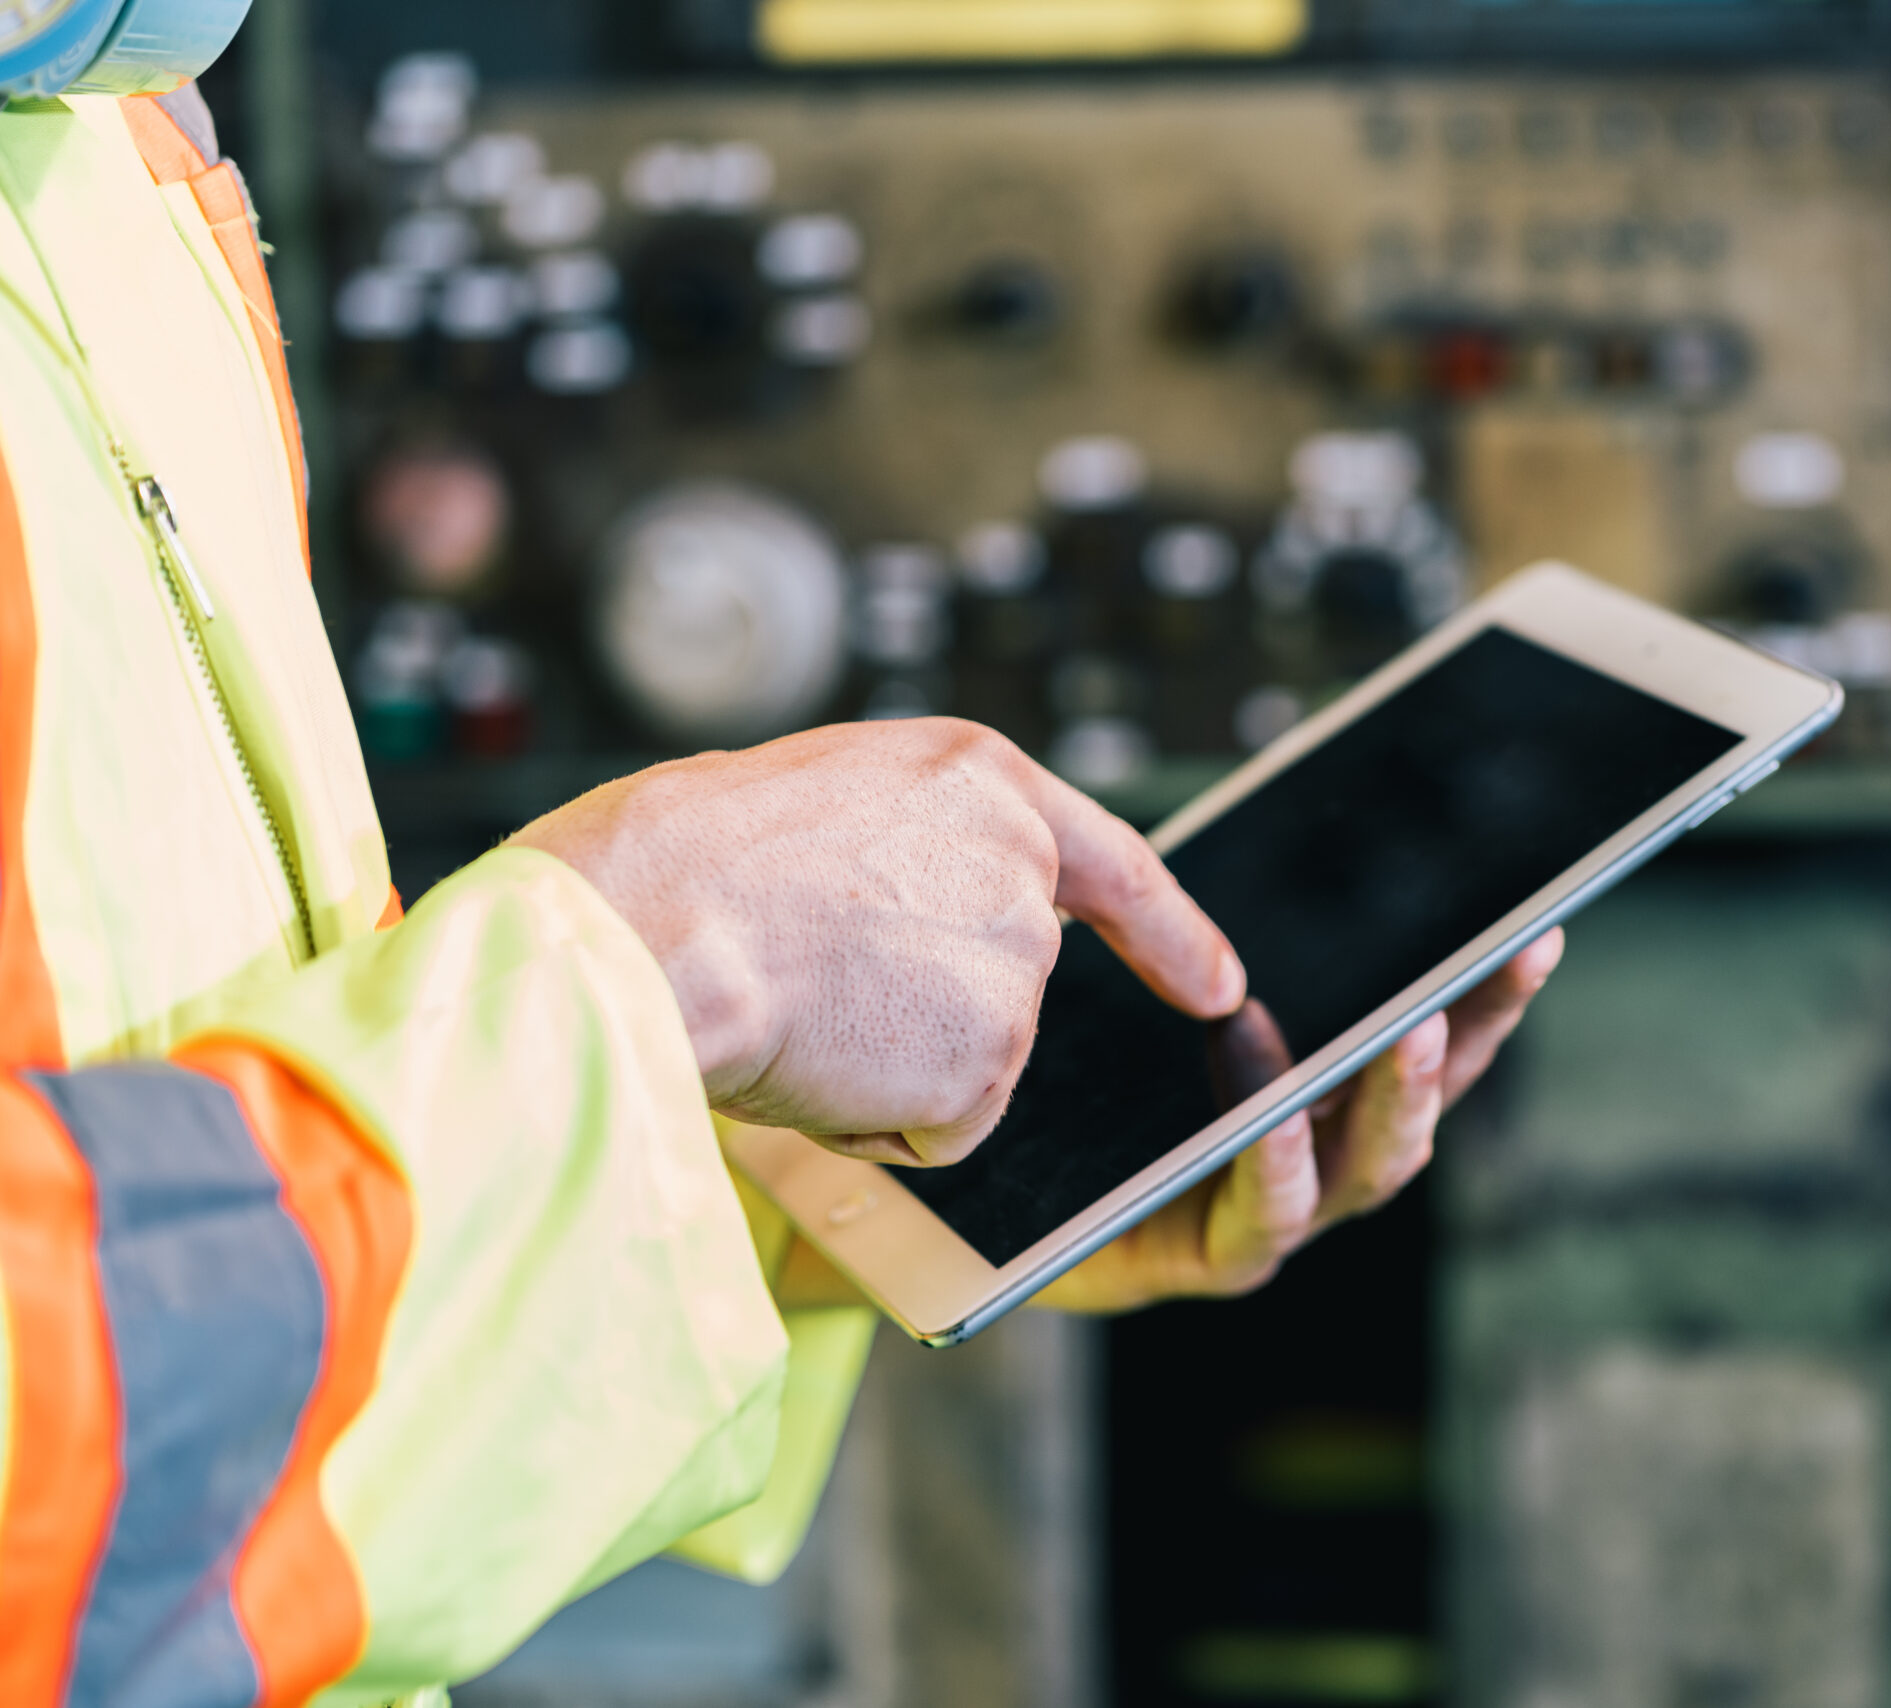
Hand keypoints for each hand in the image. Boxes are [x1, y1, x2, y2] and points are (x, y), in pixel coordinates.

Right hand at [511, 719, 1243, 1162]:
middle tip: (812, 975)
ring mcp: (1016, 968)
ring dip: (888, 1065)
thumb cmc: (687, 862)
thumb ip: (913, 848)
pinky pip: (939, 1128)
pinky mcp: (991, 1060)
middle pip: (1005, 985)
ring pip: (967, 1064)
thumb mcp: (827, 802)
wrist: (646, 926)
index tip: (1220, 986)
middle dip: (921, 1011)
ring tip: (800, 1007)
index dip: (1170, 932)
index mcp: (981, 780)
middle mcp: (1021, 867)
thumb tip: (919, 924)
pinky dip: (875, 1121)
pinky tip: (816, 1060)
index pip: (1113, 862)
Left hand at [1034, 925, 1564, 1312]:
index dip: (1493, 991)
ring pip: (1367, 1167)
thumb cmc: (1102, 1078)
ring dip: (1395, 1100)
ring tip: (1407, 1033)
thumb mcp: (1168, 986)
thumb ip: (1221, 932)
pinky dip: (1276, 1170)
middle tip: (1503, 962)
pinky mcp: (1213, 1258)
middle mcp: (1325, 1152)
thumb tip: (1296, 840)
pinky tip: (1275, 1124)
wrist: (1005, 1196)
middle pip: (1429, 1096)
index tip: (1537, 929)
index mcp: (1333, 1087)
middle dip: (1473, 1029)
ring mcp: (1281, 1212)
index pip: (1437, 1033)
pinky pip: (1262, 1222)